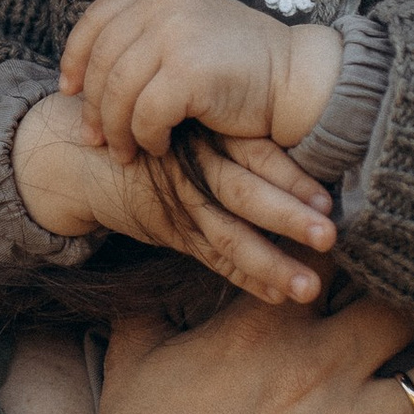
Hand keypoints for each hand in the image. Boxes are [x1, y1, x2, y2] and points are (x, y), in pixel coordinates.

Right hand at [13, 90, 336, 307]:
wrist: (83, 152)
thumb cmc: (156, 130)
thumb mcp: (191, 117)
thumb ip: (236, 133)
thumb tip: (304, 150)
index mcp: (208, 134)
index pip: (255, 154)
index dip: (291, 176)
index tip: (326, 200)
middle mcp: (195, 169)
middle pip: (245, 195)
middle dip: (289, 219)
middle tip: (330, 238)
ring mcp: (181, 204)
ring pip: (228, 236)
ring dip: (270, 263)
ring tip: (307, 288)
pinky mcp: (170, 230)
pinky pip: (210, 257)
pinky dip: (242, 277)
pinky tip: (275, 295)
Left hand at [61, 0, 345, 158]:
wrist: (295, 79)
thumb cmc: (240, 66)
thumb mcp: (188, 33)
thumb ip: (145, 37)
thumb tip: (84, 72)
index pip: (97, 18)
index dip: (75, 57)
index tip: (69, 90)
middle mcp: (165, 3)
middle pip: (103, 59)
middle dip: (92, 105)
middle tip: (93, 138)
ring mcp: (178, 34)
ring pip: (119, 90)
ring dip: (116, 128)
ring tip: (124, 152)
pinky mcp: (191, 71)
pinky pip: (146, 114)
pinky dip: (145, 137)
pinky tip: (155, 147)